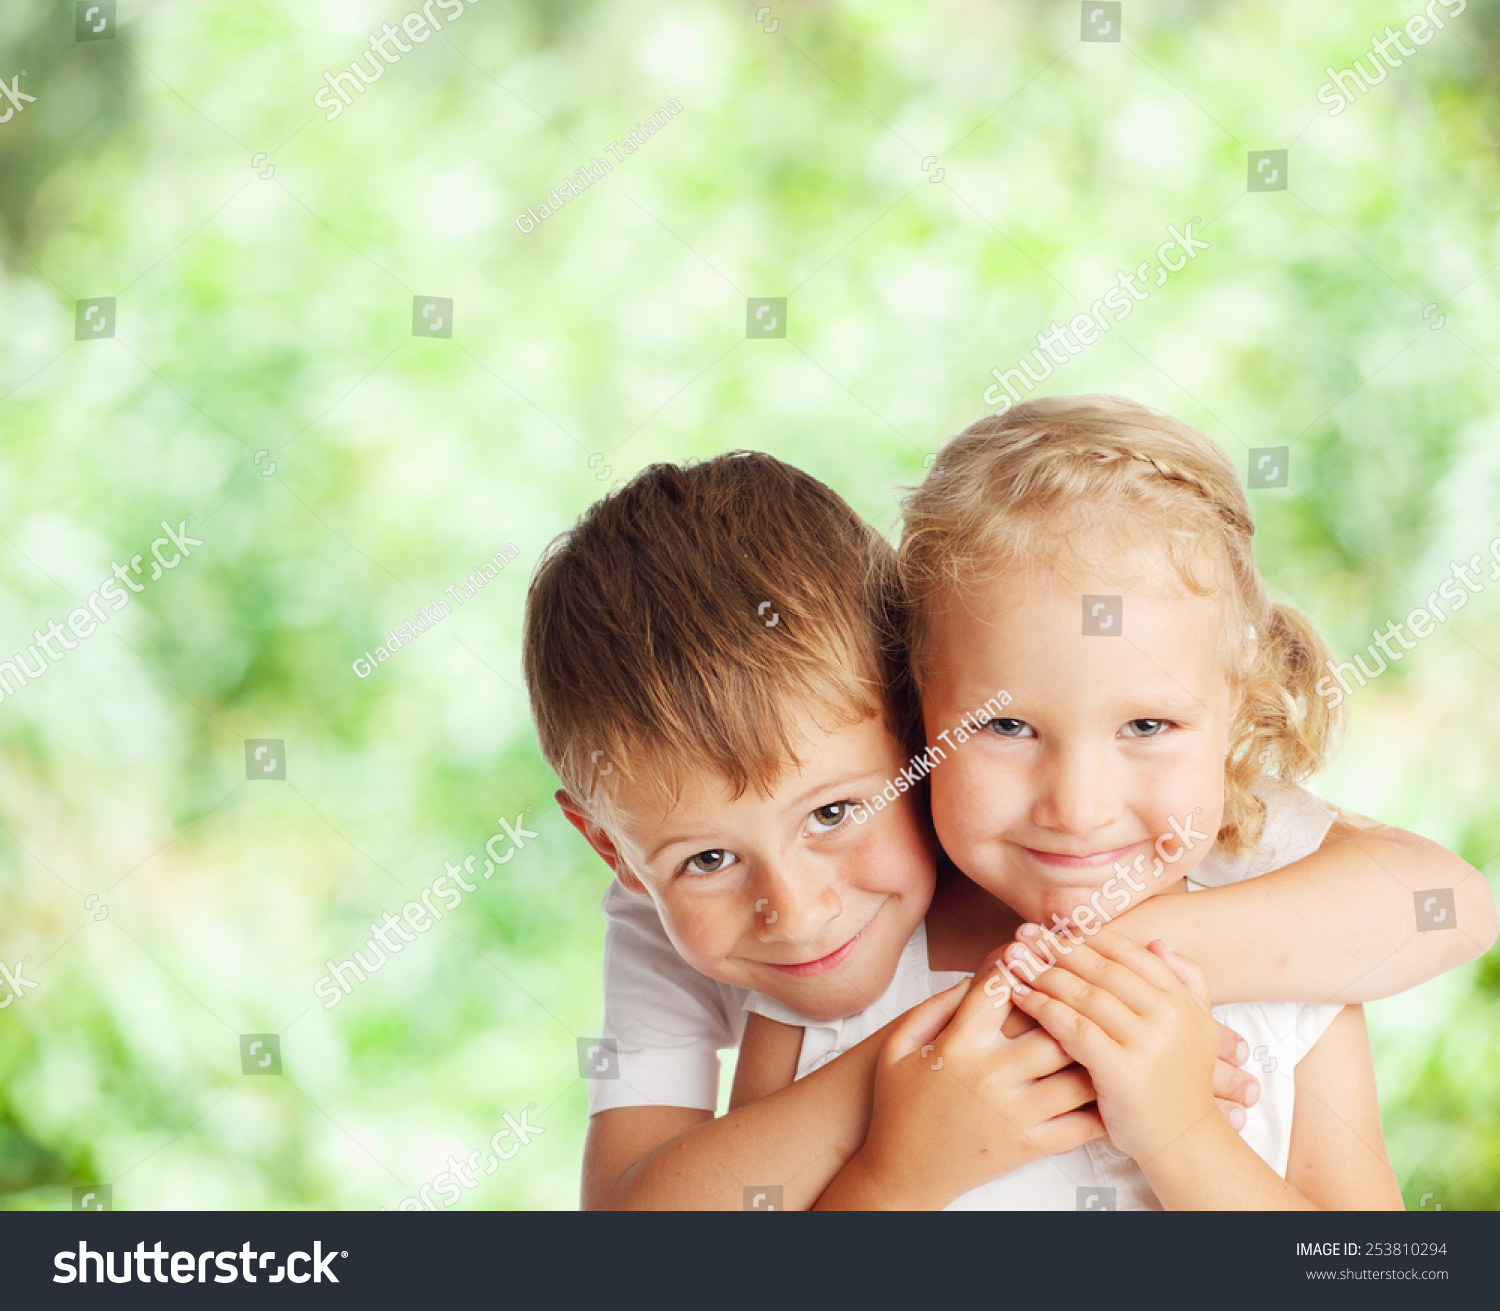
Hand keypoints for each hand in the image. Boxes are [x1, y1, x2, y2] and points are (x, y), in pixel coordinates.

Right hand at [848, 950, 1106, 1208]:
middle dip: (1074, 1006)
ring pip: (1078, 1076)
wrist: (901, 1173)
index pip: (997, 991)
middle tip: (1090, 992)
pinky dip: (1102, 1105)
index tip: (1032, 954)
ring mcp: (1015, 1113)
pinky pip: (1082, 1125)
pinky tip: (1109, 1085)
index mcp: (958, 1046)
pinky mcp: (1030, 1146)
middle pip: (1054, 1030)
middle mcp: (991, 1077)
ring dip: (1097, 1053)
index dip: (1018, 964)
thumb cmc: (898, 1106)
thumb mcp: (898, 1047)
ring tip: (1108, 1035)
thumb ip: (934, 1007)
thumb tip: (976, 977)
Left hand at [1003, 925, 1222, 1162]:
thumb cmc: (1181, 1085)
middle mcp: (1167, 1015)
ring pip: (1084, 994)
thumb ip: (1186, 981)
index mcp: (1180, 1000)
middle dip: (1057, 947)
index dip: (1086, 936)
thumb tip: (1157, 942)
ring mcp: (1146, 1042)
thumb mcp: (1198, 1028)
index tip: (1054, 927)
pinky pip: (1073, 1028)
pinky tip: (1019, 996)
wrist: (1187, 1143)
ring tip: (1013, 958)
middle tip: (1024, 933)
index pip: (1126, 953)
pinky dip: (1043, 1007)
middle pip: (1100, 968)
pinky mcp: (1121, 1069)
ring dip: (1042, 972)